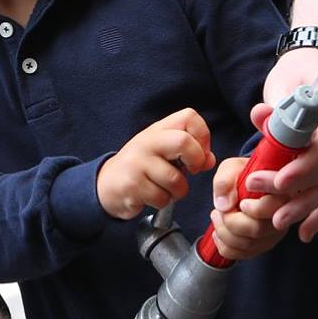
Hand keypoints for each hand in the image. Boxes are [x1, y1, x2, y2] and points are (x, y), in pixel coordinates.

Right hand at [97, 108, 212, 218]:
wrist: (107, 184)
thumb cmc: (141, 167)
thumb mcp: (163, 152)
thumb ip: (188, 151)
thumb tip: (210, 160)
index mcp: (158, 129)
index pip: (189, 117)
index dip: (203, 135)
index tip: (200, 152)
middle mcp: (147, 142)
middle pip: (184, 142)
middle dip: (196, 161)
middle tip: (191, 171)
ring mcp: (137, 162)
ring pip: (175, 179)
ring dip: (178, 191)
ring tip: (166, 189)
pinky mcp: (132, 184)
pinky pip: (162, 198)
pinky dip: (163, 201)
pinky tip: (152, 196)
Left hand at [209, 154, 286, 260]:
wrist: (248, 184)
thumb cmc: (242, 174)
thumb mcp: (231, 168)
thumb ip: (225, 181)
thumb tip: (224, 206)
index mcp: (281, 192)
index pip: (274, 208)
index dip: (253, 208)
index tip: (241, 202)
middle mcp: (284, 215)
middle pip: (258, 229)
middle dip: (231, 222)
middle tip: (220, 210)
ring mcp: (275, 232)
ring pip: (249, 244)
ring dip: (224, 233)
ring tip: (217, 216)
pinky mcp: (265, 244)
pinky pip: (244, 254)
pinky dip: (225, 247)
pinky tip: (218, 234)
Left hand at [243, 47, 317, 239]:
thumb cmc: (303, 70)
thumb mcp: (286, 80)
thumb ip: (275, 102)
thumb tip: (260, 116)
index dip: (305, 167)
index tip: (279, 181)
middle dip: (295, 191)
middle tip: (261, 202)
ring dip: (304, 207)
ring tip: (277, 221)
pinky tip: (304, 232)